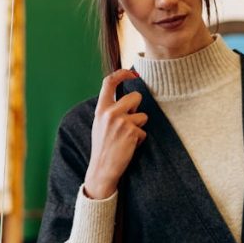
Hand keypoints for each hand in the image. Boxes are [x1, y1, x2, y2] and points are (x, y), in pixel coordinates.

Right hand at [84, 70, 147, 198]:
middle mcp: (110, 113)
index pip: (109, 82)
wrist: (101, 169)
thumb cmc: (103, 146)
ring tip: (127, 138)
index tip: (132, 73)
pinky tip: (128, 147)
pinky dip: (139, 140)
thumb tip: (128, 98)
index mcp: (101, 109)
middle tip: (130, 122)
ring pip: (143, 116)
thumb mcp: (100, 124)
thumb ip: (110, 110)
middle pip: (136, 97)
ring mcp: (121, 122)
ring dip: (139, 127)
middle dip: (138, 108)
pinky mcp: (131, 132)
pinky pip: (143, 131)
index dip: (122, 73)